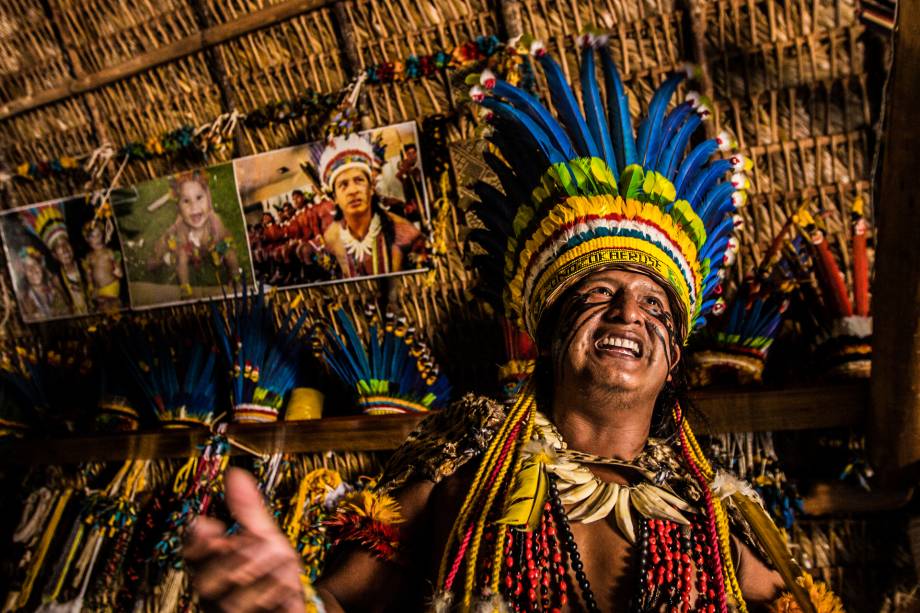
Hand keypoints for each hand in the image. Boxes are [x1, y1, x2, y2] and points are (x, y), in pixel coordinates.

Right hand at [184, 468, 307, 612]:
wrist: (296, 601)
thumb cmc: (274, 569)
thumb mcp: (264, 535)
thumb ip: (247, 510)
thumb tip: (234, 474)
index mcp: (210, 566)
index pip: (190, 556)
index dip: (197, 543)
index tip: (214, 527)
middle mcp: (212, 595)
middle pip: (206, 582)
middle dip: (241, 560)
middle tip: (267, 546)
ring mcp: (227, 612)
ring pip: (232, 603)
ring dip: (267, 578)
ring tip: (285, 567)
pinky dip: (277, 597)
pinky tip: (288, 587)